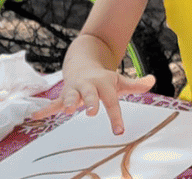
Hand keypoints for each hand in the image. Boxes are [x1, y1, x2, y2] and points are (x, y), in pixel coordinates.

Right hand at [34, 69, 154, 135]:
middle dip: (91, 102)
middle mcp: (88, 86)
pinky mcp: (63, 95)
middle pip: (90, 94)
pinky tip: (35, 117)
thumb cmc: (104, 79)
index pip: (112, 102)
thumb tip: (152, 80)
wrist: (83, 63)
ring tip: (67, 109)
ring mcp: (74, 90)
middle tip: (92, 112)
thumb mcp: (120, 81)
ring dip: (68, 101)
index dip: (116, 116)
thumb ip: (135, 84)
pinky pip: (53, 103)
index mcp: (104, 84)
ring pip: (70, 95)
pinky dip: (45, 109)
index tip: (119, 131)